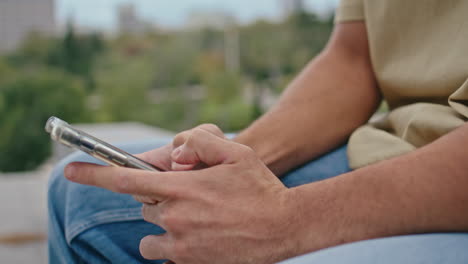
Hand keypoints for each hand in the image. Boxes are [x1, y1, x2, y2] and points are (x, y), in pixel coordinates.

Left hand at [65, 129, 301, 263]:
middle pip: (145, 206)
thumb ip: (200, 141)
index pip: (125, 180)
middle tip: (191, 196)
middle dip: (160, 198)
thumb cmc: (260, 188)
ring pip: (152, 232)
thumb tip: (175, 150)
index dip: (93, 175)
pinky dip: (175, 244)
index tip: (70, 171)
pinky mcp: (190, 262)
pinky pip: (166, 253)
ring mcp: (181, 243)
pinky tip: (202, 236)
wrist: (283, 227)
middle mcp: (175, 217)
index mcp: (182, 187)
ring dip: (164, 224)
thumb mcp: (236, 152)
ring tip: (195, 219)